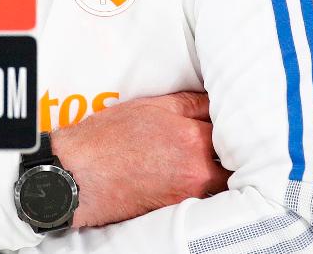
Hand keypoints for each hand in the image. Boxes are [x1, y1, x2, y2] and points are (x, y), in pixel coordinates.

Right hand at [49, 91, 229, 227]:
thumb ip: (190, 103)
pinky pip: (203, 195)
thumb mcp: (151, 107)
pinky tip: (190, 173)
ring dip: (220, 169)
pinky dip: (204, 184)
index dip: (233, 123)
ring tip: (210, 156)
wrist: (79, 175)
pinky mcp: (177, 208)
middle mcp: (197, 170)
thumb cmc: (107, 138)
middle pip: (233, 160)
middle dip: (232, 150)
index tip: (233, 120)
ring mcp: (188, 193)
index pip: (232, 129)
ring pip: (221, 181)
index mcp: (192, 139)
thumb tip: (214, 103)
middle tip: (227, 139)